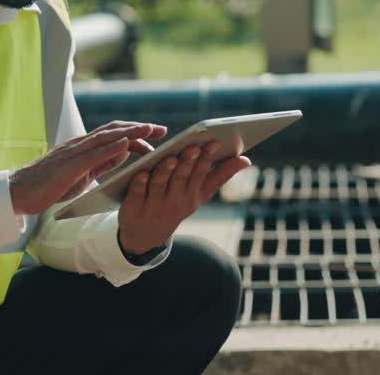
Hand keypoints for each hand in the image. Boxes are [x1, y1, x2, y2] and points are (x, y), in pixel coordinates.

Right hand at [9, 121, 164, 215]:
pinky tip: (126, 145)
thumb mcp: (82, 174)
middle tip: (162, 130)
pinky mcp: (67, 167)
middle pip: (114, 130)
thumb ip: (101, 162)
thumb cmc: (49, 185)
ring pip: (105, 137)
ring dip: (129, 132)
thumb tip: (124, 153)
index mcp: (83, 147)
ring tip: (149, 130)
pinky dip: (110, 148)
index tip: (157, 134)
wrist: (19, 193)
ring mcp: (72, 154)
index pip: (114, 134)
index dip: (136, 131)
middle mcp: (79, 145)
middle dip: (140, 128)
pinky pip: (92, 155)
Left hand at [117, 142, 250, 256]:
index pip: (200, 175)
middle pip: (181, 179)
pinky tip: (141, 173)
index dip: (206, 159)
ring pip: (159, 185)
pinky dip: (139, 185)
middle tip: (193, 147)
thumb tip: (246, 160)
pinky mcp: (132, 208)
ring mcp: (153, 205)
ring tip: (171, 158)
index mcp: (191, 195)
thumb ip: (221, 175)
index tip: (213, 144)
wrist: (146, 236)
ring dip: (165, 172)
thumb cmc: (176, 205)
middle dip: (188, 163)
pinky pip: (137, 195)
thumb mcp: (199, 194)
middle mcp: (174, 201)